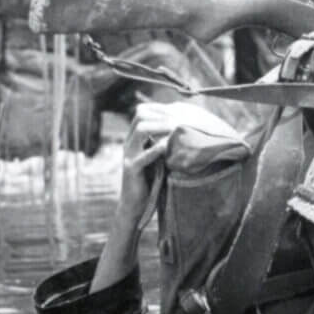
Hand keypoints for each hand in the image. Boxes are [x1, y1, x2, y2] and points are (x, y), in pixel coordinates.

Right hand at [117, 101, 225, 228]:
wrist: (135, 205)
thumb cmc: (150, 180)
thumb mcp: (157, 157)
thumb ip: (163, 143)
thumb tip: (184, 128)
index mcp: (133, 138)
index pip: (142, 111)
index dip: (160, 108)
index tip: (179, 112)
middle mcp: (129, 143)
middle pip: (140, 115)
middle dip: (162, 114)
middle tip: (180, 119)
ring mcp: (129, 156)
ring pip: (140, 130)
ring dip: (161, 126)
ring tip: (176, 128)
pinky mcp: (132, 170)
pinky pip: (143, 156)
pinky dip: (157, 149)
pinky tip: (169, 147)